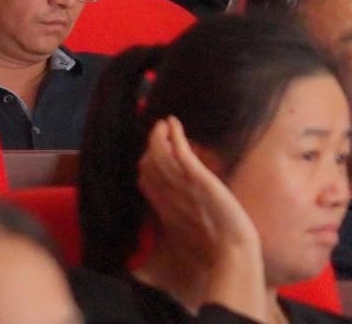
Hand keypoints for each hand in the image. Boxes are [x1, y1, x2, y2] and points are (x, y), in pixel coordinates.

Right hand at [138, 117, 261, 265]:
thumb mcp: (190, 238)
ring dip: (158, 135)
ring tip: (162, 124)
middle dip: (150, 147)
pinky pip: (179, 151)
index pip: (145, 180)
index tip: (151, 156)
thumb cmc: (213, 252)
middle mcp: (167, 194)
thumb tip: (174, 220)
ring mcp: (181, 185)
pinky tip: (172, 122)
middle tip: (157, 134)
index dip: (145, 166)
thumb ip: (179, 223)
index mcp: (164, 208)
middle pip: (147, 164)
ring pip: (157, 154)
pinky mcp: (197, 178)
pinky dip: (173, 134)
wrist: (230, 252)